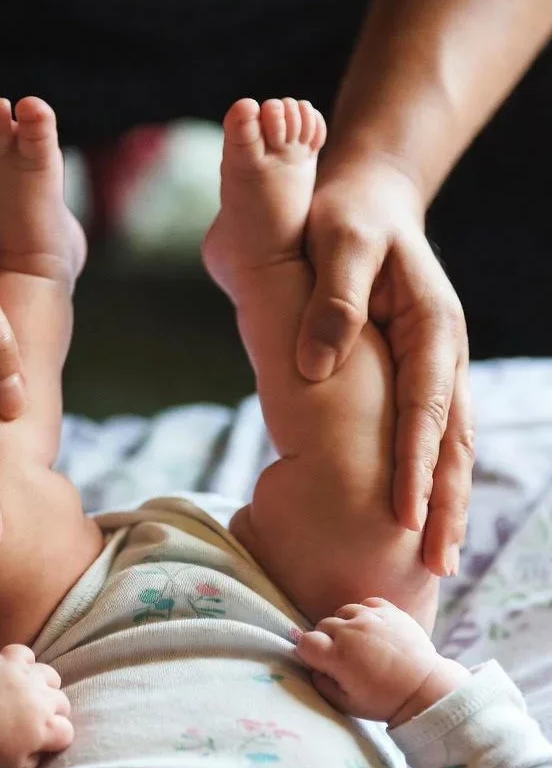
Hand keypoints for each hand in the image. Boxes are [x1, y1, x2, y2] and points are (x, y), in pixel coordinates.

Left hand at [0, 644, 72, 767]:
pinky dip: (23, 662)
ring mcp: (28, 677)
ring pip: (51, 676)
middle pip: (62, 702)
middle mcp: (43, 700)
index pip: (67, 732)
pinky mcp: (10, 660)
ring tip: (27, 693)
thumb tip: (41, 749)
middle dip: (51, 712)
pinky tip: (15, 672)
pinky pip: (26, 654)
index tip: (43, 740)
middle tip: (31, 719)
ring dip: (43, 686)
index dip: (56, 737)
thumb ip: (36, 759)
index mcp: (46, 729)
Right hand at [295, 597, 466, 724]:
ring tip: (359, 643)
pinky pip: (366, 604)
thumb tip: (313, 667)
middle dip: (328, 641)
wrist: (425, 688)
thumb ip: (321, 684)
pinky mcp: (389, 610)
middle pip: (323, 626)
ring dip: (345, 626)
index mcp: (338, 656)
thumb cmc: (384, 700)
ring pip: (343, 612)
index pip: (305, 642)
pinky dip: (365, 615)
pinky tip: (372, 630)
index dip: (309, 653)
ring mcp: (371, 617)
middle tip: (344, 658)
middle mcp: (351, 631)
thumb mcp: (345, 704)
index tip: (321, 662)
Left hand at [298, 158, 473, 577]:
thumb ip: (335, 299)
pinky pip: (436, 436)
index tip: (404, 519)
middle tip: (436, 569)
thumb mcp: (339, 242)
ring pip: (452, 446)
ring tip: (440, 562)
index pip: (425, 409)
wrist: (370, 199)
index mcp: (432, 325)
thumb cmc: (347, 217)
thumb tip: (315, 366)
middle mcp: (447, 353)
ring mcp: (441, 367)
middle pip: (451, 441)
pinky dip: (436, 480)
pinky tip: (427, 518)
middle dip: (446, 506)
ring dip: (449, 504)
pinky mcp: (424, 374)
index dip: (416, 466)